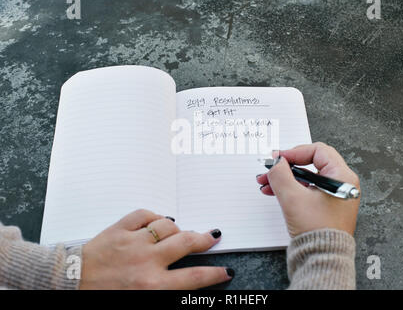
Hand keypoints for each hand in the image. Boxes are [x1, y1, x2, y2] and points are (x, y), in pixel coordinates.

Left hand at [80, 209, 232, 288]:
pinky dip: (153, 216)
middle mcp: (146, 262)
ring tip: (180, 232)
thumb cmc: (102, 295)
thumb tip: (184, 284)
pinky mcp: (118, 229)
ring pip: (167, 226)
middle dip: (204, 239)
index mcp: (152, 286)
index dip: (214, 274)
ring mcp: (133, 242)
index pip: (194, 278)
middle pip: (186, 243)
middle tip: (212, 237)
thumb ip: (164, 289)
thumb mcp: (140, 298)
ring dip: (177, 228)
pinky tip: (157, 221)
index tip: (224, 270)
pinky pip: (143, 214)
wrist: (68, 285)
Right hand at [256, 142, 359, 236]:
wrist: (321, 258)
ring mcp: (333, 195)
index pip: (318, 151)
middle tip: (270, 169)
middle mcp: (341, 184)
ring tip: (266, 183)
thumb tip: (276, 162)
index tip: (278, 158)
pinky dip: (291, 189)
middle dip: (285, 167)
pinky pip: (307, 189)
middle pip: (311, 163)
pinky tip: (274, 192)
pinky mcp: (326, 206)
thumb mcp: (292, 198)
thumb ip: (280, 174)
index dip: (294, 152)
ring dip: (284, 178)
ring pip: (306, 177)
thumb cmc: (317, 231)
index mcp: (342, 177)